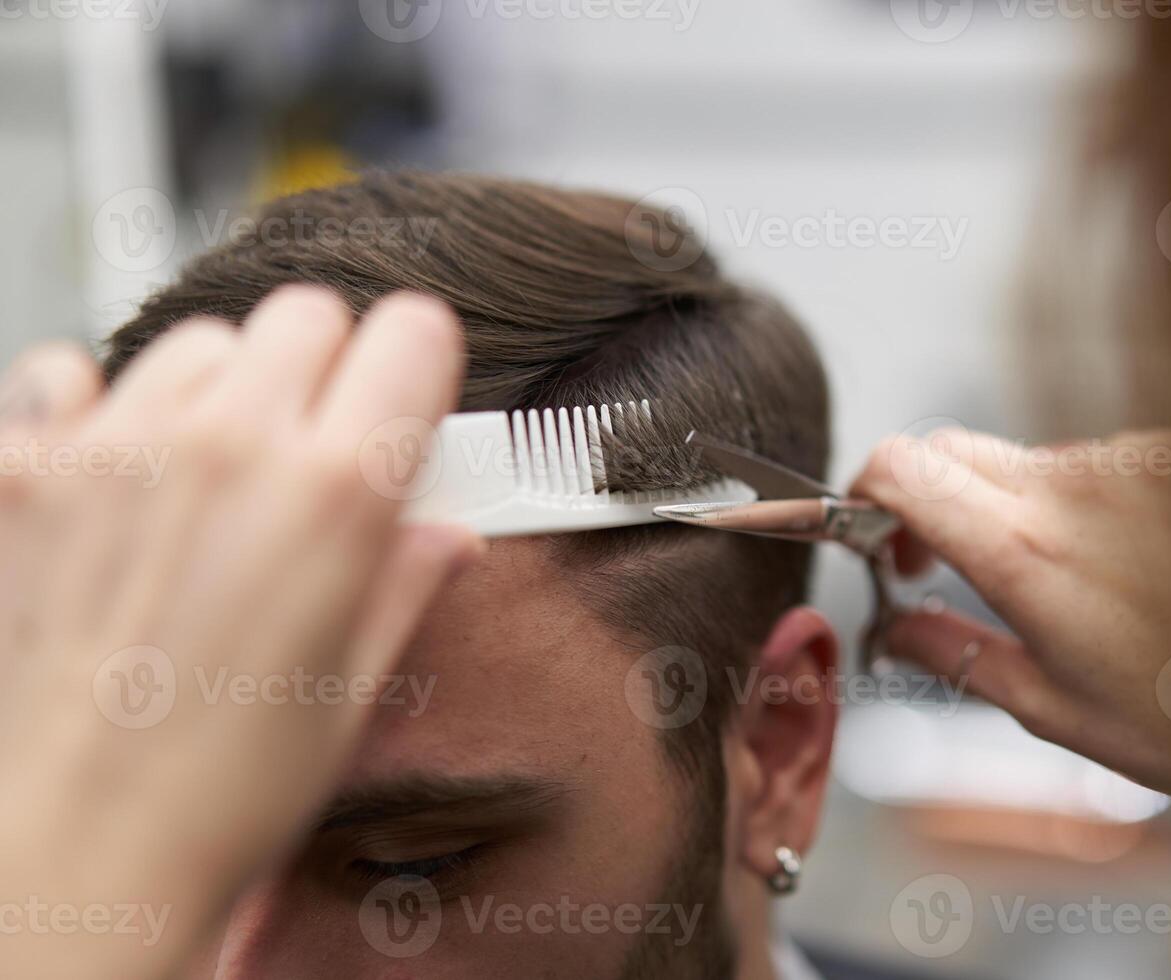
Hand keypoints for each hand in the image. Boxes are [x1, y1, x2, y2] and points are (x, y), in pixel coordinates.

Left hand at [0, 288, 482, 978]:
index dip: (417, 366)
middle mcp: (227, 448)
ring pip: (201, 341)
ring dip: (220, 391)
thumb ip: (406, 578)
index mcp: (333, 497)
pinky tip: (117, 478)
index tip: (406, 399)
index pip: (414, 332)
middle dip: (325, 369)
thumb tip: (447, 534)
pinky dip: (100, 409)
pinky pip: (71, 372)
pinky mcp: (25, 467)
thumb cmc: (217, 792)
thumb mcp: (351, 686)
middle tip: (313, 450)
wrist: (70, 855)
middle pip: (307, 315)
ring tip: (211, 481)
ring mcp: (116, 449)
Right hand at [853, 427, 1170, 806]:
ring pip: (1030, 458)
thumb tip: (895, 630)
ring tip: (1068, 585)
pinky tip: (1134, 564)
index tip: (873, 535)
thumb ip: (956, 658)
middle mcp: (1077, 484)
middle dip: (925, 501)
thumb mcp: (1058, 713)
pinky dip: (1090, 503)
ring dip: (1018, 507)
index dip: (864, 493)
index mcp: (1027, 552)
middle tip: (938, 562)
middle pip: (952, 450)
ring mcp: (1137, 458)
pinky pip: (1104, 461)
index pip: (900, 465)